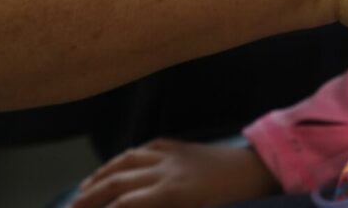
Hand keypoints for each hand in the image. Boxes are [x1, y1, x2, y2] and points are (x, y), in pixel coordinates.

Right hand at [69, 139, 277, 207]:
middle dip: (88, 198)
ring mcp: (175, 154)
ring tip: (83, 189)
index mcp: (171, 192)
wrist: (263, 170)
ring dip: (102, 173)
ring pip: (128, 159)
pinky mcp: (185, 146)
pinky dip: (129, 155)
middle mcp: (166, 169)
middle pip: (117, 181)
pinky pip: (150, 147)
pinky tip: (121, 163)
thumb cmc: (236, 199)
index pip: (122, 204)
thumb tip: (132, 206)